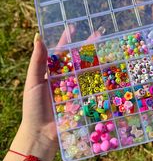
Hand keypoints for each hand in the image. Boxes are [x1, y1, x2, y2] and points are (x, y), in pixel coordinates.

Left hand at [12, 27, 104, 160]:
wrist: (41, 133)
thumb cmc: (33, 107)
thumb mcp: (33, 82)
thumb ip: (37, 61)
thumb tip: (37, 37)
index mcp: (52, 72)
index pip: (60, 52)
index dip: (67, 39)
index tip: (73, 27)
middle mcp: (66, 78)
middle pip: (78, 59)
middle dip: (88, 46)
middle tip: (99, 34)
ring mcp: (76, 89)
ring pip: (88, 71)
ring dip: (98, 60)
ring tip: (108, 48)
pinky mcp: (83, 99)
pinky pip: (93, 87)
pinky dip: (101, 80)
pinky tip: (110, 71)